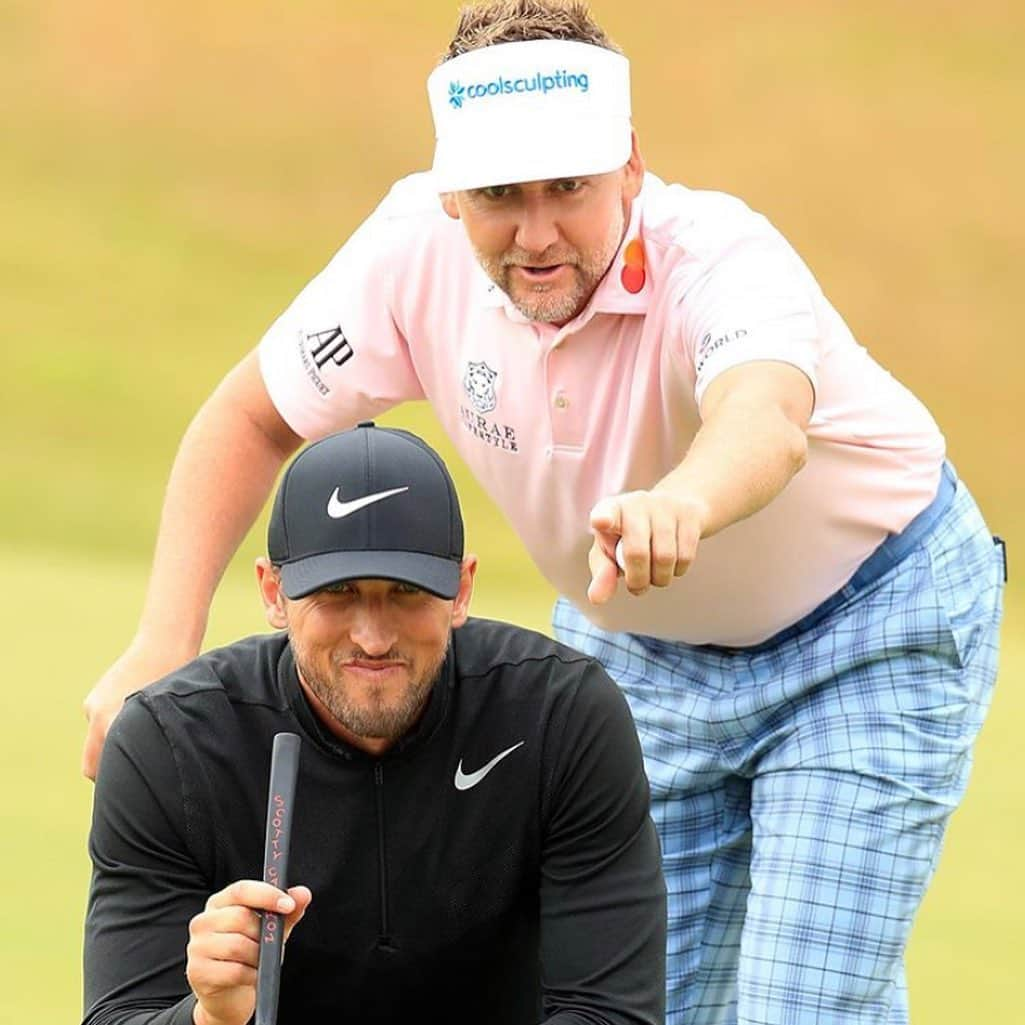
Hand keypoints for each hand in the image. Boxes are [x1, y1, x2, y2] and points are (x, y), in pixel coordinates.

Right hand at [82, 637, 194, 779]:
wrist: (165, 644)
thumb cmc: (177, 683)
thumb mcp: (166, 721)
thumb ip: (149, 746)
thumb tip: (151, 775)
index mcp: (114, 725)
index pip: (97, 772)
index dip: (113, 783)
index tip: (131, 786)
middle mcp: (98, 716)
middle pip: (90, 763)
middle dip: (107, 771)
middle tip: (134, 773)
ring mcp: (93, 705)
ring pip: (97, 741)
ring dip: (113, 744)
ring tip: (144, 736)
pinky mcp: (95, 696)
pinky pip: (101, 721)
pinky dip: (113, 725)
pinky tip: (138, 715)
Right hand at [188, 881, 312, 1024]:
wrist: (228, 995)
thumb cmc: (249, 954)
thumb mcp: (271, 929)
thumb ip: (288, 910)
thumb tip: (303, 894)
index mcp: (220, 902)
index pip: (242, 890)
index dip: (267, 895)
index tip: (288, 905)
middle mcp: (203, 921)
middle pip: (241, 917)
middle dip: (263, 934)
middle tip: (271, 945)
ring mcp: (197, 946)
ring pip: (238, 945)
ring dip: (258, 956)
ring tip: (261, 962)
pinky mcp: (197, 971)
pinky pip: (234, 970)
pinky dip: (252, 974)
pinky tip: (253, 975)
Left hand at [587, 490, 704, 604]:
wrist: (675, 508)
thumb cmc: (631, 535)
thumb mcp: (610, 551)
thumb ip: (602, 573)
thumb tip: (597, 598)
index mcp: (612, 510)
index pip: (606, 512)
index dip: (603, 518)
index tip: (601, 522)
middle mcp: (637, 503)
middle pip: (637, 552)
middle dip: (637, 580)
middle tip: (637, 587)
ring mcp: (665, 506)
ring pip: (665, 557)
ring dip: (659, 579)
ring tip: (655, 575)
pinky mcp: (690, 514)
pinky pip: (685, 556)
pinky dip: (678, 571)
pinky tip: (672, 565)